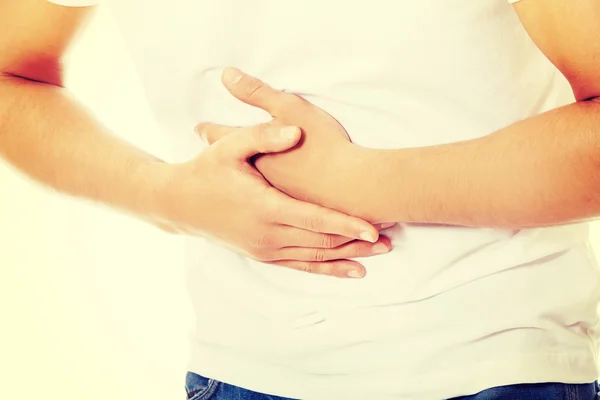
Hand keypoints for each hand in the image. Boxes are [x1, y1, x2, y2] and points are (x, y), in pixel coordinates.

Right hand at [154, 122, 391, 277]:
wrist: (179, 204)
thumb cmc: (206, 171)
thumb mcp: (229, 147)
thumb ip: (263, 136)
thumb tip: (295, 131)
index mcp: (263, 207)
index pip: (314, 219)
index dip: (346, 224)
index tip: (375, 228)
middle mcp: (267, 234)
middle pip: (321, 241)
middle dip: (357, 241)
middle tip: (391, 239)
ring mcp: (264, 249)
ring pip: (315, 257)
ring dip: (349, 256)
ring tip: (382, 254)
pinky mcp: (262, 255)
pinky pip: (301, 266)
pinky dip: (328, 269)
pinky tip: (352, 271)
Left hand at [197, 67, 357, 206]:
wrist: (352, 188)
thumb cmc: (323, 146)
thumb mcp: (290, 109)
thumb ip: (257, 94)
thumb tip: (226, 75)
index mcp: (254, 151)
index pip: (220, 136)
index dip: (208, 130)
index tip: (198, 128)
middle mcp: (256, 178)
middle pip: (228, 165)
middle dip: (218, 158)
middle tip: (207, 156)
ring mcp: (270, 199)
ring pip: (244, 188)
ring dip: (236, 181)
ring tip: (230, 177)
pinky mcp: (288, 212)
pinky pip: (265, 203)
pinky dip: (258, 196)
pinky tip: (261, 199)